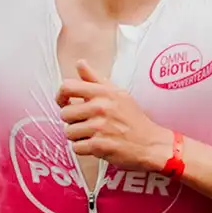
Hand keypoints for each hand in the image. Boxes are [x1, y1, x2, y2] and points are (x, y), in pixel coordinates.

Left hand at [57, 60, 174, 169]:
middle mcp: (100, 108)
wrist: (150, 143)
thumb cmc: (132, 119)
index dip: (60, 96)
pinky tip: (95, 145)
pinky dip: (83, 148)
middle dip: (72, 121)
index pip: (67, 87)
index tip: (64, 102)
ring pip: (69, 132)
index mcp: (103, 92)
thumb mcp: (117, 93)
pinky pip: (76, 147)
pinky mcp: (99, 145)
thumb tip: (80, 63)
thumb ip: (95, 79)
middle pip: (65, 114)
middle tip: (86, 123)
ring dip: (78, 136)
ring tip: (93, 134)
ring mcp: (99, 127)